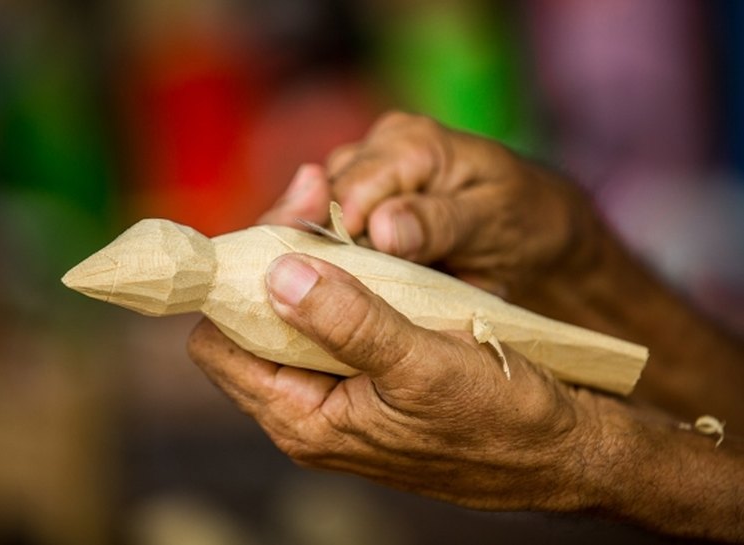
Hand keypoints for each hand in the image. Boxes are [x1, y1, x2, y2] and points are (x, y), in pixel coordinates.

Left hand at [188, 253, 603, 511]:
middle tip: (310, 208)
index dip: (231, 287)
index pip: (220, 346)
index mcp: (304, 419)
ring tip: (337, 223)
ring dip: (309, 274)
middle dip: (271, 267)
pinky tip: (368, 261)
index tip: (266, 231)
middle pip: (252, 328)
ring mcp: (339, 399)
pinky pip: (332, 330)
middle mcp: (309, 412)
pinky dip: (341, 291)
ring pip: (293, 324)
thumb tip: (277, 273)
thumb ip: (348, 322)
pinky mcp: (368, 386)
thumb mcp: (423, 367)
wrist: (562, 450)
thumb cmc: (501, 419)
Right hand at [261, 111, 604, 297]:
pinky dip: (342, 258)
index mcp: (412, 143)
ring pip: (320, 216)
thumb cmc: (526, 220)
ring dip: (335, 257)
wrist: (540, 225)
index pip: (346, 194)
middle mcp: (380, 147)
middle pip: (321, 202)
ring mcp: (369, 171)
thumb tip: (381, 229)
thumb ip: (437, 224)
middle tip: (351, 299)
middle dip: (331, 252)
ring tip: (357, 293)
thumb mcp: (491, 223)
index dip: (338, 246)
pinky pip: (333, 229)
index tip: (345, 294)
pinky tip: (355, 283)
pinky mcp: (365, 199)